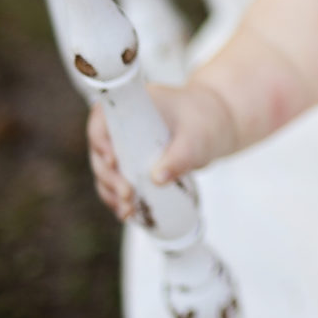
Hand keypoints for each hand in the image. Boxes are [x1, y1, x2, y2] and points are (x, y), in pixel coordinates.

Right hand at [86, 82, 237, 221]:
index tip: (112, 161)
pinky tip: (128, 213)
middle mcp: (123, 124)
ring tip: (127, 210)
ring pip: (106, 170)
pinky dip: (119, 197)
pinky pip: (118, 180)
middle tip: (127, 194)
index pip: (102, 119)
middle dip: (109, 176)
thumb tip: (157, 179)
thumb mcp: (197, 137)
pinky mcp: (132, 162)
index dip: (100, 140)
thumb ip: (180, 156)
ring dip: (111, 191)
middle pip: (101, 150)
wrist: (216, 126)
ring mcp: (125, 144)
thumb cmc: (206, 122)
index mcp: (133, 104)